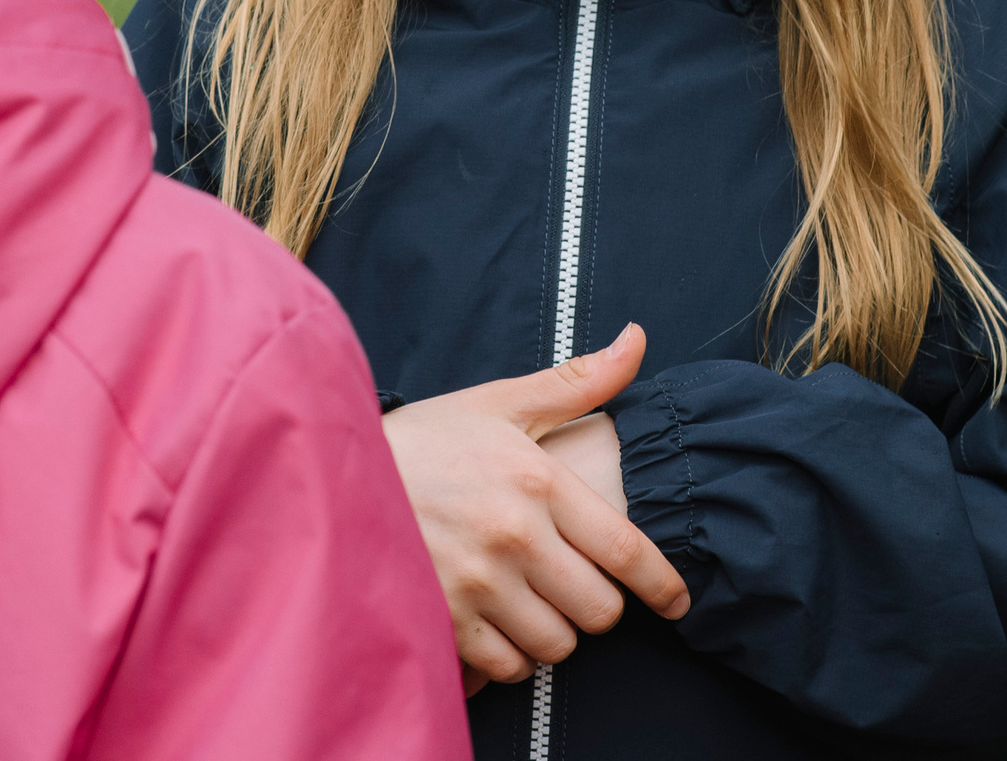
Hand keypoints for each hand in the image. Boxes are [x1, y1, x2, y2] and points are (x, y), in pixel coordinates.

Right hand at [382, 324, 688, 690]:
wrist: (331, 471)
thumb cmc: (424, 440)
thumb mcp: (498, 404)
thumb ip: (576, 383)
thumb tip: (638, 339)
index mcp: (536, 479)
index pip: (625, 550)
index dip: (662, 584)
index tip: (676, 601)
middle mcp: (513, 534)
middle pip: (599, 611)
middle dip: (594, 604)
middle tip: (569, 584)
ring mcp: (477, 581)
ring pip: (557, 645)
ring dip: (551, 631)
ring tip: (527, 601)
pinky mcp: (444, 618)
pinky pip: (509, 667)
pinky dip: (509, 654)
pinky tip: (492, 622)